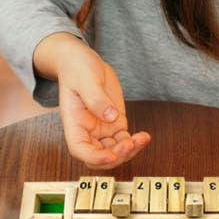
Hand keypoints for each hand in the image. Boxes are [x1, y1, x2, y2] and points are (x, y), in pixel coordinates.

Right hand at [35, 34, 149, 168]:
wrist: (83, 61)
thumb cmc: (77, 68)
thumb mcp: (86, 79)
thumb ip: (96, 99)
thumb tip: (111, 117)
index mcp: (74, 123)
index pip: (80, 150)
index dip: (95, 158)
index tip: (110, 156)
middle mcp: (87, 131)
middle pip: (100, 156)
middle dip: (116, 156)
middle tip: (130, 144)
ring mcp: (102, 129)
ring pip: (115, 152)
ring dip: (129, 151)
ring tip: (142, 139)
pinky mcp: (115, 123)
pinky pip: (125, 141)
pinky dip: (136, 143)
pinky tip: (144, 137)